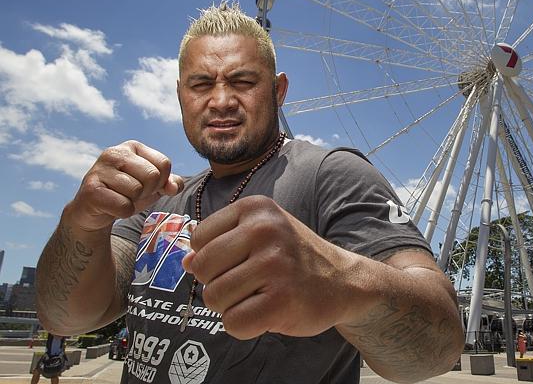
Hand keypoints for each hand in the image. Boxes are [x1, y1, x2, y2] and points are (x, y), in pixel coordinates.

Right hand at [67, 140, 183, 230]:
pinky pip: (123, 206)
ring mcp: (100, 169)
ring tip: (120, 198)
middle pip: (152, 176)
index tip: (146, 185)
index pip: (164, 163)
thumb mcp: (153, 186)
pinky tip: (111, 207)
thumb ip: (170, 183)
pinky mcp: (91, 190)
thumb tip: (174, 187)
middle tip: (132, 194)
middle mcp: (114, 153)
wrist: (93, 212)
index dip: (161, 181)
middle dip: (147, 191)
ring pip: (137, 190)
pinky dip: (123, 212)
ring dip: (133, 202)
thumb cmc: (126, 194)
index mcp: (133, 147)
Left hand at [183, 195, 357, 339]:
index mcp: (255, 208)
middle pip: (202, 268)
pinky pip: (233, 323)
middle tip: (248, 284)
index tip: (240, 261)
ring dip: (231, 305)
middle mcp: (264, 229)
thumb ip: (221, 242)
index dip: (211, 258)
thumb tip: (187, 261)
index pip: (198, 238)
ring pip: (214, 297)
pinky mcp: (281, 300)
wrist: (343, 280)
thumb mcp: (260, 234)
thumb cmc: (293, 258)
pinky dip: (244, 326)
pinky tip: (267, 312)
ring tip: (259, 296)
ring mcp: (274, 264)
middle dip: (217, 283)